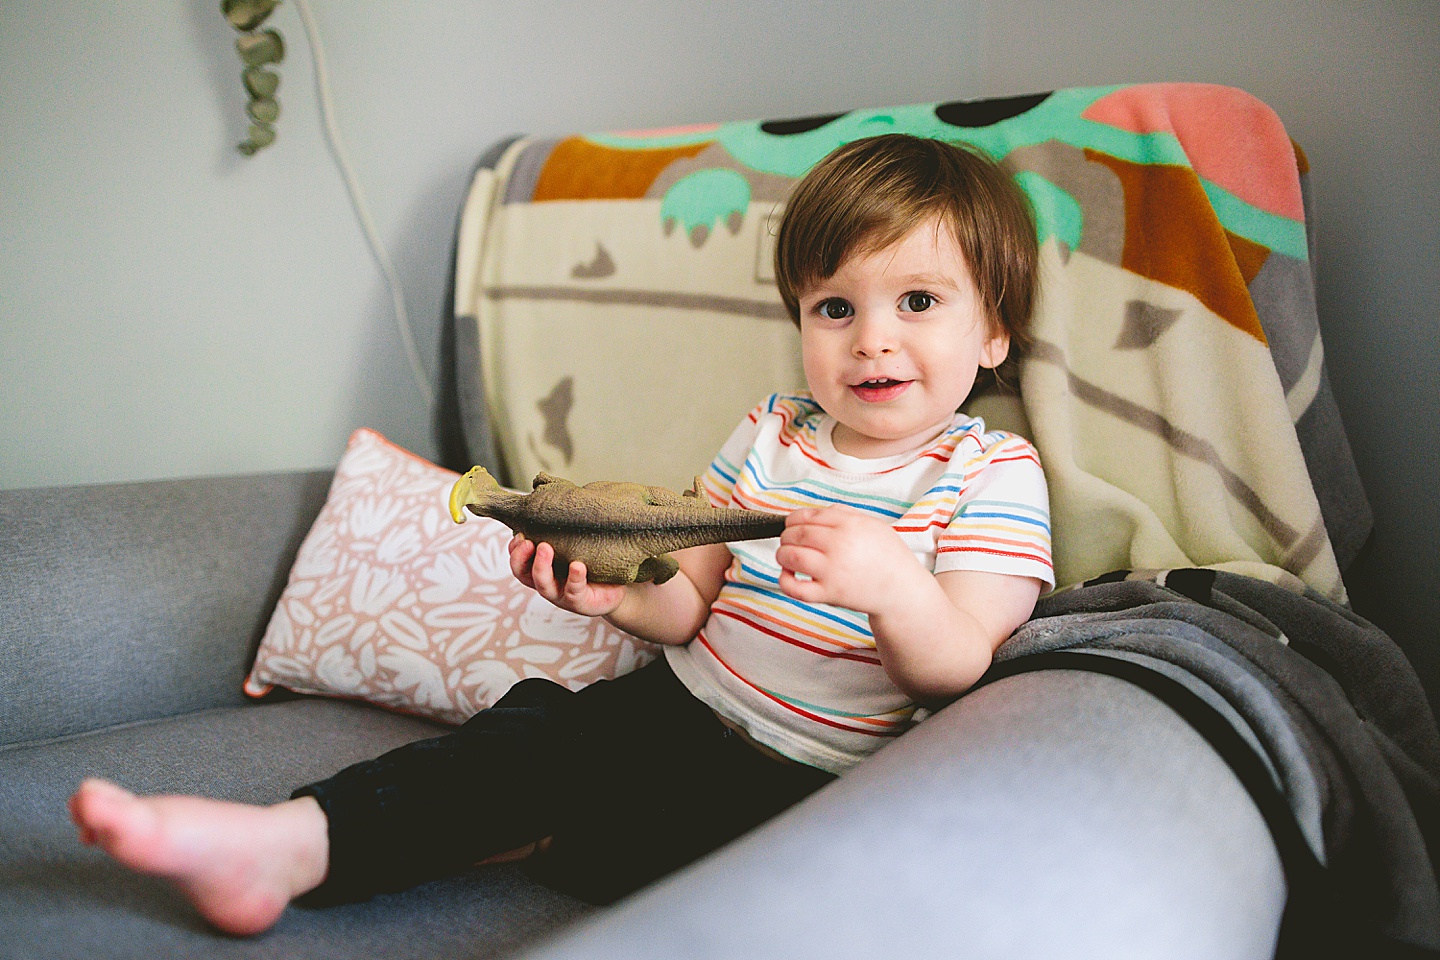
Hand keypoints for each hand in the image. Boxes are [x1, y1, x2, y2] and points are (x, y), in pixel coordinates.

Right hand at [508, 535, 627, 616]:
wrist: (620, 587)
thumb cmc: (593, 561)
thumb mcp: (575, 541)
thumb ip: (562, 524)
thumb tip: (552, 487)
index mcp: (542, 568)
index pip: (519, 560)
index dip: (513, 550)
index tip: (518, 534)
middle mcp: (548, 582)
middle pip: (523, 574)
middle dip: (521, 558)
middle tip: (527, 541)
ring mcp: (562, 595)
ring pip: (543, 586)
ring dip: (541, 567)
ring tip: (546, 548)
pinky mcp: (582, 602)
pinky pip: (575, 591)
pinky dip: (575, 578)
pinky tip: (578, 566)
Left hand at [773, 506, 922, 613]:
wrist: (902, 590)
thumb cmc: (888, 557)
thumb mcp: (873, 524)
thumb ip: (845, 514)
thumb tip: (816, 512)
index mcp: (850, 526)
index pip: (808, 516)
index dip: (794, 519)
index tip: (792, 524)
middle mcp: (839, 546)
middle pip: (796, 534)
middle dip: (787, 535)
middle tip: (788, 539)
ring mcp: (832, 572)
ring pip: (790, 556)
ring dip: (782, 553)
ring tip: (786, 555)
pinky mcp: (829, 594)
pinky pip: (795, 588)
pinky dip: (784, 580)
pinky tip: (788, 574)